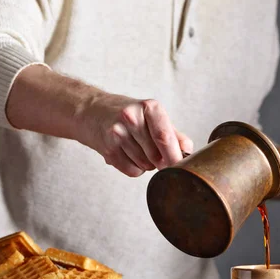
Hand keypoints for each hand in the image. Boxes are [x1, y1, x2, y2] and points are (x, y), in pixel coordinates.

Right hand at [77, 92, 192, 176]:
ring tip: (137, 148)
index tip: (179, 166)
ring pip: (145, 165)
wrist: (91, 112)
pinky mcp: (107, 149)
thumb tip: (188, 151)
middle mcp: (131, 118)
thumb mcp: (152, 116)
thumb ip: (174, 134)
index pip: (165, 137)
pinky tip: (127, 154)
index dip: (174, 156)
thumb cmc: (127, 115)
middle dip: (160, 161)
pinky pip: (132, 171)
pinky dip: (134, 168)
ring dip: (147, 164)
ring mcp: (117, 133)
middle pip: (157, 155)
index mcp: (149, 107)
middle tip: (153, 150)